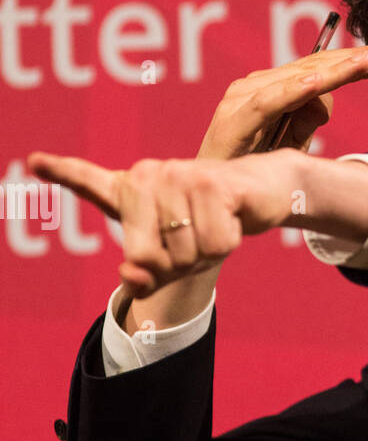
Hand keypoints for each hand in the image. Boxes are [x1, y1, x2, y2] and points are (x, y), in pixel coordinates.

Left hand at [26, 148, 313, 297]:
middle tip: (194, 239)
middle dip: (177, 265)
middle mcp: (148, 175)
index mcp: (130, 188)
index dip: (62, 170)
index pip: (89, 180)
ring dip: (207, 254)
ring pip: (184, 255)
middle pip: (145, 257)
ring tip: (215, 226)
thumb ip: (144, 272)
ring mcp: (180, 176)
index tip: (35, 162)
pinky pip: (215, 243)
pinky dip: (229, 242)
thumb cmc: (208, 224)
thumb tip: (131, 279)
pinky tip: (232, 218)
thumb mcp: (171, 255)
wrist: (260, 192)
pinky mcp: (214, 184)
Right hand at [198, 43, 367, 159]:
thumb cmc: (251, 172)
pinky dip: (292, 91)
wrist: (214, 199)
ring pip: (294, 79)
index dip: (352, 62)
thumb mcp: (288, 146)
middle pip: (311, 68)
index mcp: (271, 90)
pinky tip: (317, 84)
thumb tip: (326, 97)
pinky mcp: (233, 121)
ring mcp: (241, 100)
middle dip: (351, 61)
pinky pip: (268, 103)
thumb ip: (306, 121)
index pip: (318, 69)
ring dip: (332, 70)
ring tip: (363, 63)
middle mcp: (254, 88)